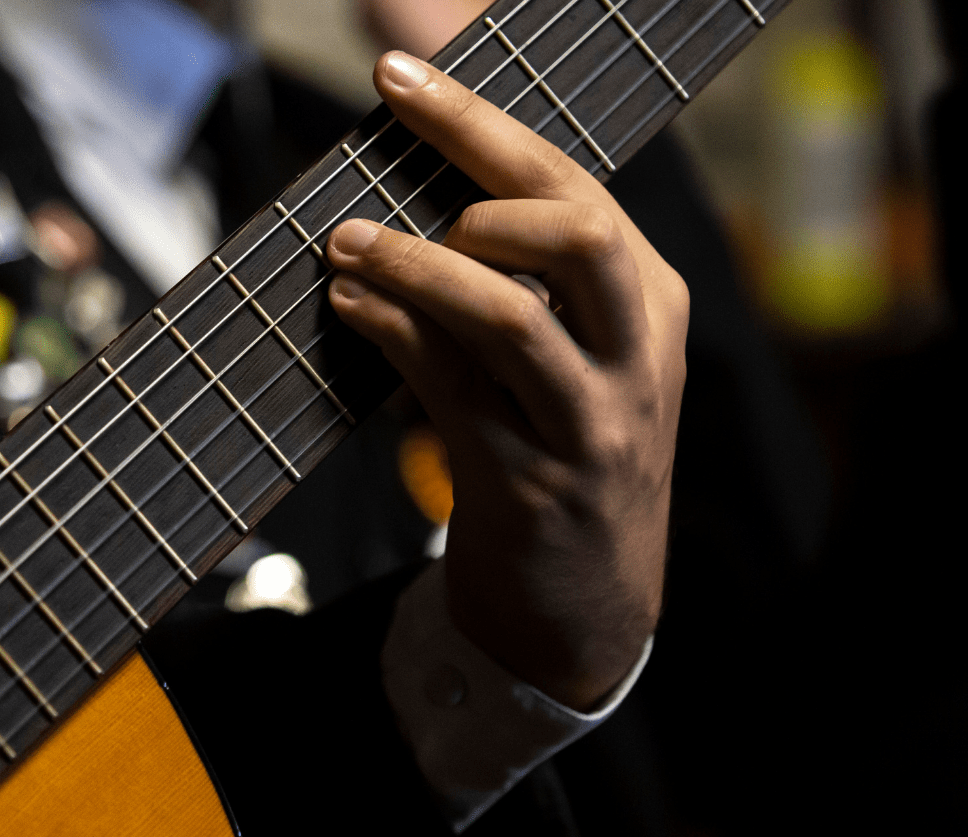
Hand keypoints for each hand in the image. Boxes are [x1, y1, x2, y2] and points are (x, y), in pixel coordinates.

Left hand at [326, 52, 687, 710]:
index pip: (573, 188)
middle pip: (571, 232)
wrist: (588, 601)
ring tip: (343, 244)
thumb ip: (526, 279)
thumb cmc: (566, 451)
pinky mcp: (528, 481)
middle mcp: (633, 355)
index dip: (480, 125)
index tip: (398, 79)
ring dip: (412, 266)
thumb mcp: (578, 355)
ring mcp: (586, 423)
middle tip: (382, 170)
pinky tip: (349, 307)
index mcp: (648, 304)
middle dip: (468, 176)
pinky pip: (450, 389)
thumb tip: (423, 193)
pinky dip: (392, 335)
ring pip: (508, 314)